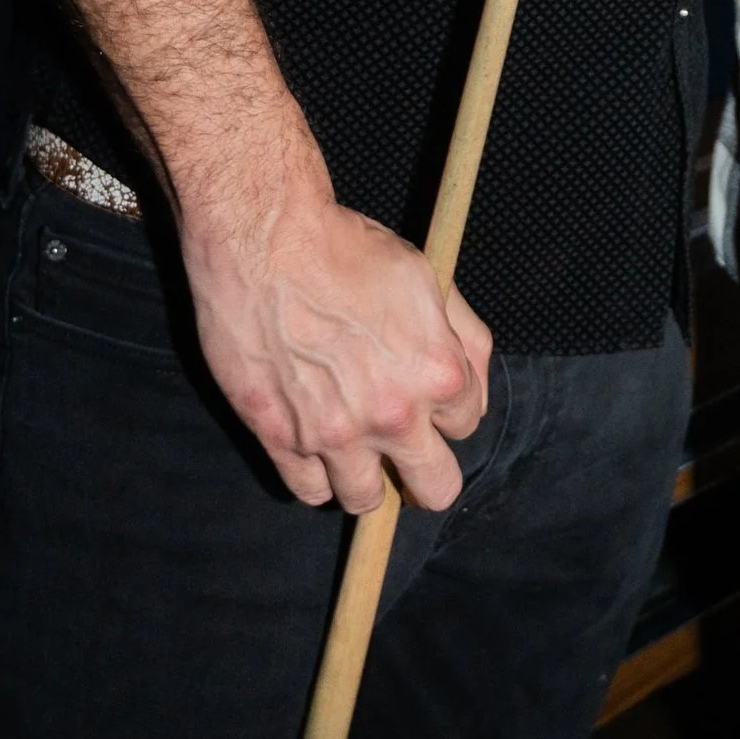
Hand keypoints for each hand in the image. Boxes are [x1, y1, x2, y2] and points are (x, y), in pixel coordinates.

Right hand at [178, 164, 492, 515]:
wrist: (265, 238)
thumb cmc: (345, 248)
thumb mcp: (427, 277)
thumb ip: (464, 337)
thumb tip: (474, 385)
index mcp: (438, 374)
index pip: (466, 426)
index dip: (445, 411)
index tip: (422, 396)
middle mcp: (392, 415)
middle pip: (435, 488)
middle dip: (424, 471)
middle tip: (402, 449)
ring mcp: (333, 434)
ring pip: (366, 500)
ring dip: (365, 478)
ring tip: (351, 444)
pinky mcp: (280, 438)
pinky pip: (308, 491)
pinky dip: (314, 475)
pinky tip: (313, 443)